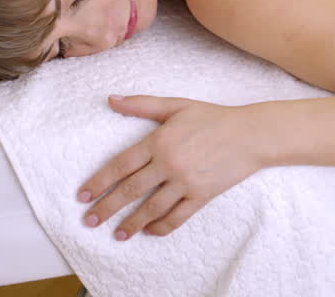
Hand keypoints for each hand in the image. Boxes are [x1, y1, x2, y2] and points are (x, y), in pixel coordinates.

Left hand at [78, 95, 263, 240]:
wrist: (250, 134)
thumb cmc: (212, 117)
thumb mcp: (176, 105)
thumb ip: (142, 105)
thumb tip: (111, 100)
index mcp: (159, 141)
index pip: (121, 165)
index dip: (100, 181)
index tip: (83, 195)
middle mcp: (169, 164)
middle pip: (131, 190)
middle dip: (107, 208)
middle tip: (90, 221)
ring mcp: (186, 182)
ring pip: (151, 208)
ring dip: (132, 223)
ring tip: (117, 234)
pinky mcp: (202, 195)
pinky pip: (177, 217)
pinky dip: (162, 227)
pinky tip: (150, 231)